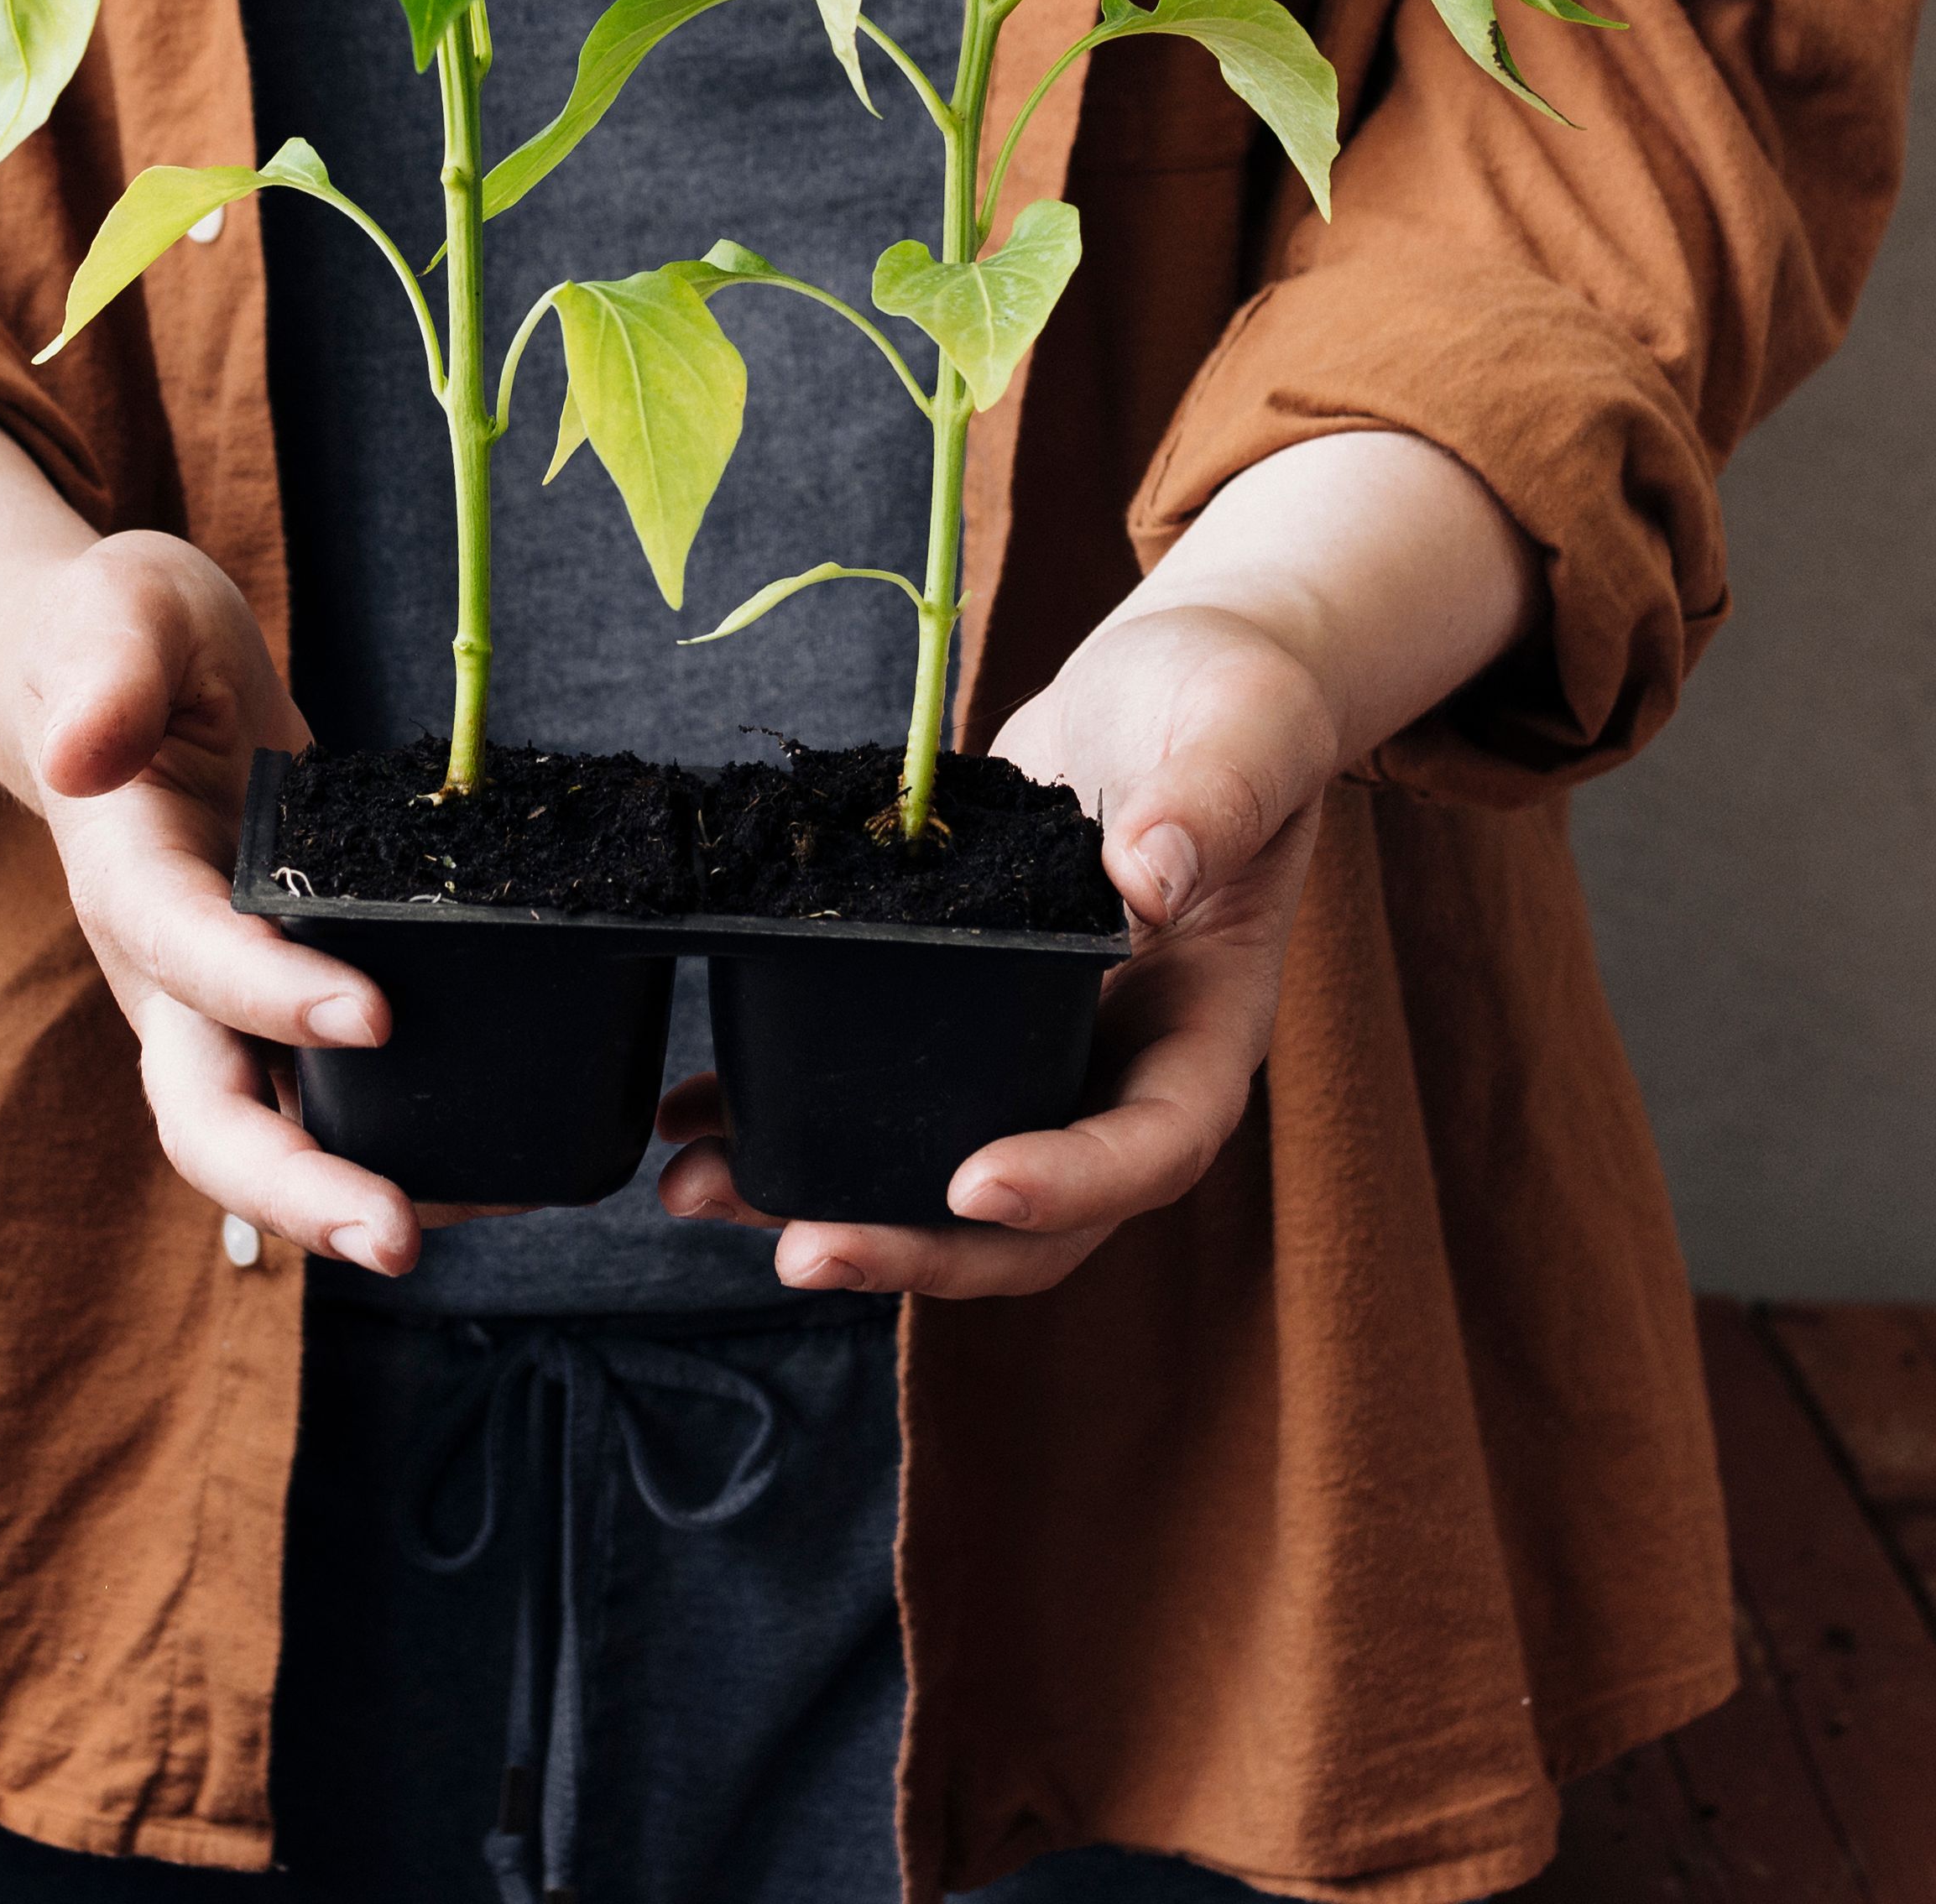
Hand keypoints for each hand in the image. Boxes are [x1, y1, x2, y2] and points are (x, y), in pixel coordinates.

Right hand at [0, 385, 474, 1276]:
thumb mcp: (121, 609)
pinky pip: (325, 1102)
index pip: (186, 952)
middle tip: (398, 1237)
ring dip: (342, 1202)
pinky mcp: (276, 1008)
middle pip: (205, 1111)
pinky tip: (493, 1177)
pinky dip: (397, 1150)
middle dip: (293, 1187)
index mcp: (126, 876)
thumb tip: (80, 751)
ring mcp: (218, 1006)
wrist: (120, 678)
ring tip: (460, 1230)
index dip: (264, 992)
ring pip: (261, 1134)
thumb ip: (107, 666)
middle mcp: (166, 970)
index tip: (369, 1014)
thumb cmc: (123, 640)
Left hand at [656, 600, 1339, 1294]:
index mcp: (1206, 1030)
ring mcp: (1034, 1052)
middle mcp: (1117, 1070)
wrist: (1177, 685)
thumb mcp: (1242, 732)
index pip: (1151, 1147)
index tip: (971, 1181)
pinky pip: (880, 1092)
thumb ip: (1211, 801)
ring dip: (821, 1201)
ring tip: (696, 1192)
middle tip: (802, 1250)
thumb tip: (1150, 875)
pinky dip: (786, 1113)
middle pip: (1031, 1219)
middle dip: (916, 1247)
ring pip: (934, 1175)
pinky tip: (693, 1112)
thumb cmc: (1239, 704)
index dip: (1067, 1185)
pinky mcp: (961, 1013)